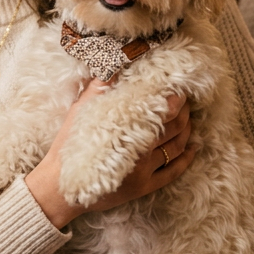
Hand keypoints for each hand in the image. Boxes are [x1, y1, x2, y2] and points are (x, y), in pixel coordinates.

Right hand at [27, 83, 194, 228]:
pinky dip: (186, 159)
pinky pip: (173, 172)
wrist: (60, 187)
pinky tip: (193, 147)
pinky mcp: (144, 188)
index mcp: (127, 134)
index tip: (179, 87)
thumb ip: (99, 89)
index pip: (162, 112)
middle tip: (185, 98)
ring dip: (187, 130)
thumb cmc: (68, 146)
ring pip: (176, 148)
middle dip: (183, 111)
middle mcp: (140, 155)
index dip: (174, 100)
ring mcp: (145, 173)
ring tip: (189, 117)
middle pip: (174, 128)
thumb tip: (114, 66)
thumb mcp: (80, 113)